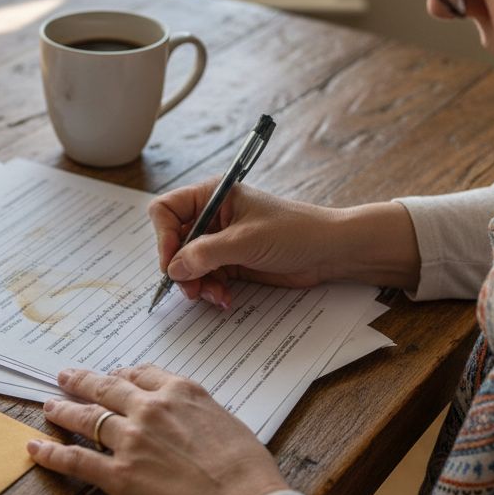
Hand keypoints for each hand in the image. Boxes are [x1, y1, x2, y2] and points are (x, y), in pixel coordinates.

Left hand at [27, 365, 289, 494]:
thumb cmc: (247, 472)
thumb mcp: (228, 423)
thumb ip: (199, 413)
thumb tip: (189, 418)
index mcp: (181, 393)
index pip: (142, 375)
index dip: (122, 375)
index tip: (112, 376)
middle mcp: (151, 409)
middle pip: (106, 389)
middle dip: (83, 381)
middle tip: (66, 376)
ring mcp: (131, 441)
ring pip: (86, 418)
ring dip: (63, 410)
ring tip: (48, 406)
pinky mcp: (119, 476)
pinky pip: (76, 459)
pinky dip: (52, 453)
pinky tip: (36, 449)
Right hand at [148, 180, 421, 307]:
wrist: (330, 251)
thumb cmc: (294, 232)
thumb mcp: (246, 241)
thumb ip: (206, 254)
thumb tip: (173, 269)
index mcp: (212, 195)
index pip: (166, 211)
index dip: (163, 238)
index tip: (172, 265)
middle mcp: (212, 216)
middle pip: (174, 242)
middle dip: (181, 269)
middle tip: (191, 290)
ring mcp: (221, 240)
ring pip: (188, 265)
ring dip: (197, 284)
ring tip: (214, 296)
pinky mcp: (231, 261)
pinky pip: (206, 278)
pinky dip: (211, 290)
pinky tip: (226, 299)